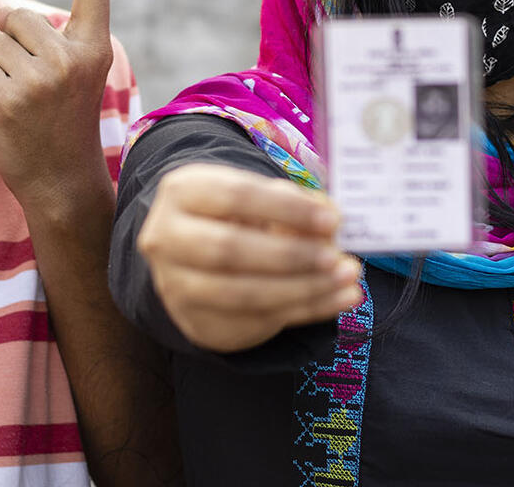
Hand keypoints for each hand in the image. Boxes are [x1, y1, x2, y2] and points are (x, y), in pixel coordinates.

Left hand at [0, 0, 114, 212]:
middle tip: (33, 82)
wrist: (63, 181)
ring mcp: (41, 77)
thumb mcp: (75, 75)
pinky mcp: (8, 96)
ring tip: (21, 99)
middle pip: (17, 16)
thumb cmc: (63, 121)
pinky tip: (7, 110)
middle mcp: (72, 56)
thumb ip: (50, 40)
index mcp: (94, 46)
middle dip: (12, 42)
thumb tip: (0, 11)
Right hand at [137, 163, 361, 352]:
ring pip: (242, 293)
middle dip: (290, 255)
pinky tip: (340, 299)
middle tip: (336, 256)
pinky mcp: (197, 322)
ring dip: (303, 289)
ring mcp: (176, 285)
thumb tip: (330, 218)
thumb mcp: (256, 196)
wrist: (192, 255)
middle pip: (229, 249)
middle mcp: (166, 238)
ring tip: (347, 280)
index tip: (332, 218)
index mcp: (182, 191)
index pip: (236, 196)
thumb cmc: (234, 213)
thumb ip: (290, 202)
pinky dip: (307, 310)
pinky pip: (257, 321)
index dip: (287, 209)